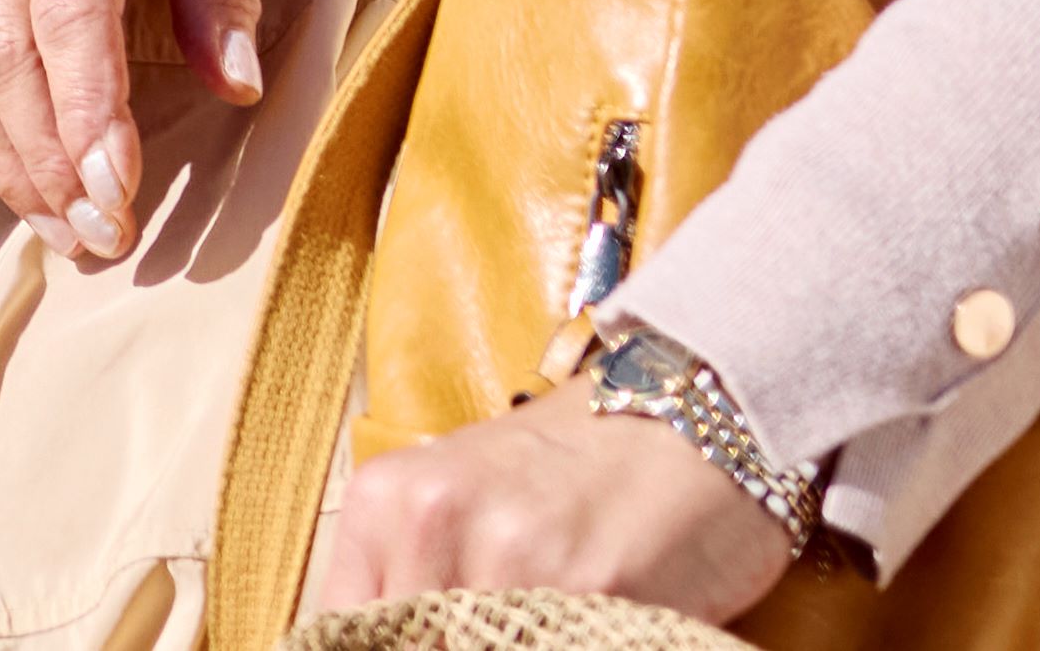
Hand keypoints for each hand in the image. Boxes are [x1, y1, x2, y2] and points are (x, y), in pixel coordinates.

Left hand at [305, 401, 795, 620]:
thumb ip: (414, 576)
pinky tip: (579, 629)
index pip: (342, 630)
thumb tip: (383, 641)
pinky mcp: (592, 590)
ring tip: (542, 627)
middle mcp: (435, 522)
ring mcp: (512, 560)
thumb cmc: (581, 462)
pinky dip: (561, 644)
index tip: (420, 645)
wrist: (696, 413)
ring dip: (511, 647)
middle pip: (410, 648)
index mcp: (387, 500)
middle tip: (499, 632)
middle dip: (450, 650)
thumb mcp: (465, 500)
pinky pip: (550, 648)